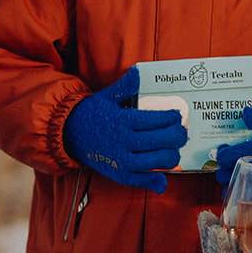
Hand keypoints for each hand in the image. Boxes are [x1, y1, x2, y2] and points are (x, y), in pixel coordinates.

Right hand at [63, 66, 186, 193]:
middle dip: (176, 136)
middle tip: (182, 132)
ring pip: (153, 161)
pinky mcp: (116, 173)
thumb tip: (138, 72)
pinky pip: (138, 180)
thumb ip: (125, 86)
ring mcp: (119, 159)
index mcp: (122, 120)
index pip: (154, 120)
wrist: (68, 133)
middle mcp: (122, 141)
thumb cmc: (91, 113)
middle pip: (158, 141)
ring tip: (175, 149)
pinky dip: (152, 180)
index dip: (171, 118)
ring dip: (170, 156)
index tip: (177, 116)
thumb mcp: (107, 96)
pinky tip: (164, 177)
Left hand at [215, 107, 251, 186]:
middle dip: (222, 167)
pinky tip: (240, 179)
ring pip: (239, 184)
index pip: (233, 155)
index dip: (222, 154)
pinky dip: (241, 188)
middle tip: (223, 160)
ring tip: (230, 169)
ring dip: (230, 178)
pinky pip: (250, 192)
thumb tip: (245, 114)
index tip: (222, 149)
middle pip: (231, 172)